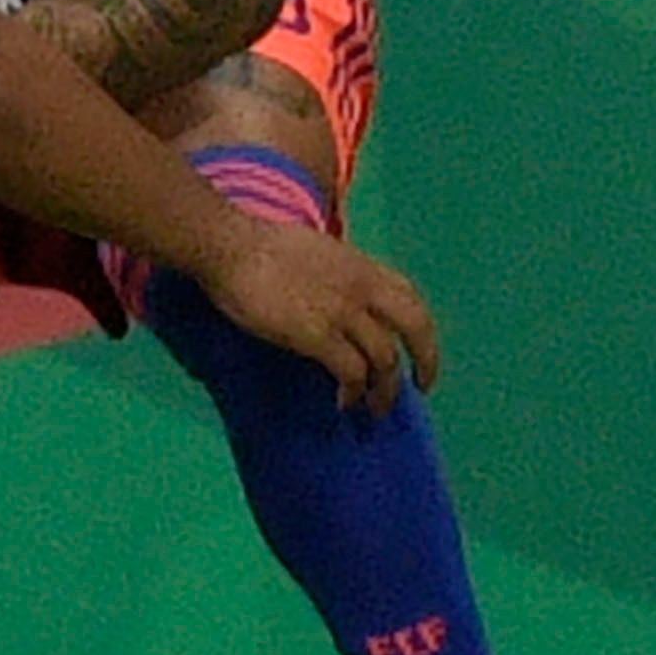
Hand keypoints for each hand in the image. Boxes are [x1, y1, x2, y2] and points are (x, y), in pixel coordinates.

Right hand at [197, 223, 441, 414]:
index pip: (409, 295)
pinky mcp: (318, 335)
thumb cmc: (258, 245)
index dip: (420, 325)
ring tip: (374, 409)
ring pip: (385, 359)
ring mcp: (343, 313)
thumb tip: (335, 296)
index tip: (416, 347)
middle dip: (425, 360)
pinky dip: (353, 392)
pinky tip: (343, 402)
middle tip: (420, 386)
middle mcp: (362, 289)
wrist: (230, 247)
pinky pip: (351, 373)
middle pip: (415, 327)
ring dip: (384, 390)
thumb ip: (336, 274)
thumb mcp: (316, 251)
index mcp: (361, 265)